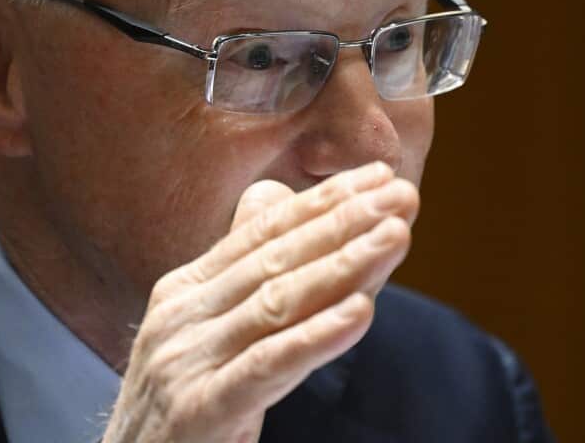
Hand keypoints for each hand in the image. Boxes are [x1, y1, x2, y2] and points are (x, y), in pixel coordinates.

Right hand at [102, 162, 418, 442]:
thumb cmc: (181, 407)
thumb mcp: (207, 333)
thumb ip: (245, 273)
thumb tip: (275, 197)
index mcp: (187, 290)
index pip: (265, 231)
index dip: (325, 201)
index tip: (380, 175)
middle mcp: (181, 316)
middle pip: (277, 257)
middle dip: (345, 221)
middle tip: (402, 194)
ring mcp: (185, 361)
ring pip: (277, 303)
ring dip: (343, 266)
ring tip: (395, 236)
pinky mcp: (198, 408)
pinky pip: (266, 366)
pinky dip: (316, 337)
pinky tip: (361, 313)